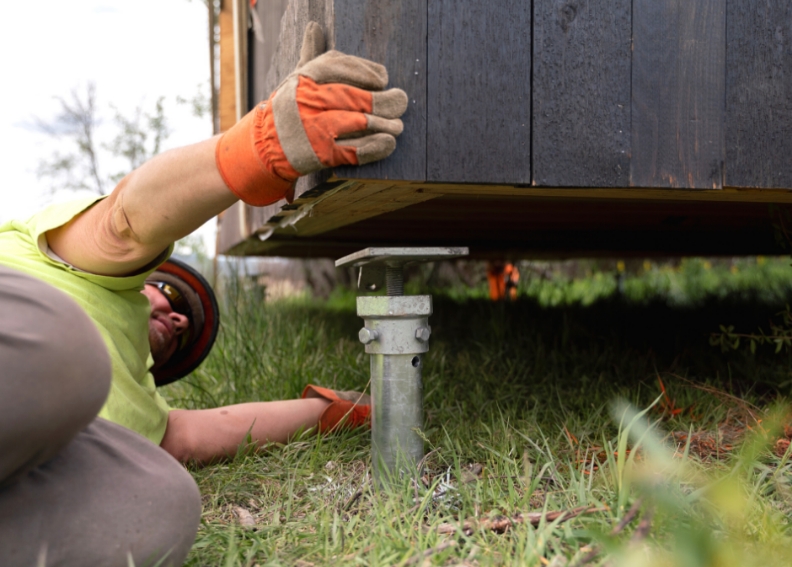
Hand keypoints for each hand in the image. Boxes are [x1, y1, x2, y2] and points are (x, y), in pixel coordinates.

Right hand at [216, 22, 408, 206]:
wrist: (266, 146)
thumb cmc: (289, 108)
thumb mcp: (297, 80)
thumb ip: (312, 55)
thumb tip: (314, 26)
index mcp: (305, 77)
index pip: (341, 67)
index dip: (366, 73)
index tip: (382, 79)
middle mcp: (307, 100)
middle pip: (355, 97)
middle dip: (383, 101)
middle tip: (401, 102)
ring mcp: (314, 128)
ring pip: (358, 123)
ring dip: (384, 125)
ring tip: (397, 126)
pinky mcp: (320, 154)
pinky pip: (354, 150)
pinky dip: (375, 147)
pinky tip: (389, 143)